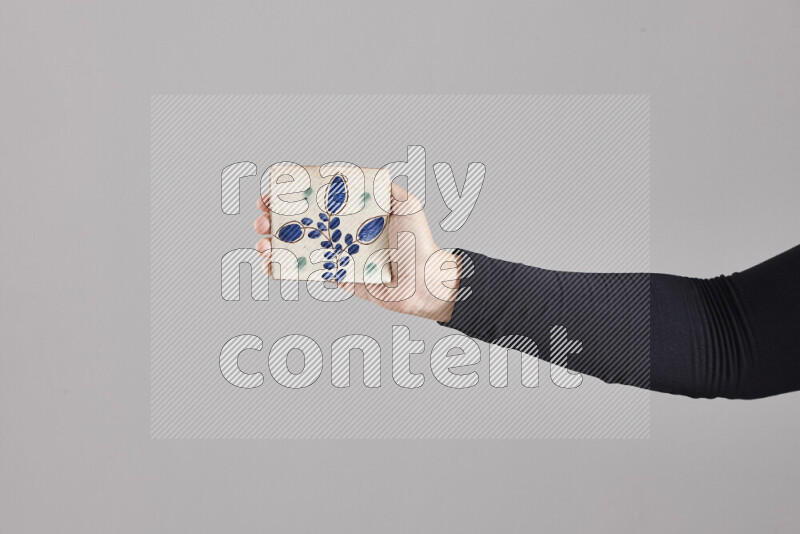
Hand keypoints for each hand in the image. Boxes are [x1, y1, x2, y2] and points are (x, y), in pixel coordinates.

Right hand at [254, 183, 459, 321]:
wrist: (427, 281)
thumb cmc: (420, 242)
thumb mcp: (407, 206)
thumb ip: (389, 189)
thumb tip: (368, 174)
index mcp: (353, 213)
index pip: (316, 200)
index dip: (291, 197)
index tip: (272, 195)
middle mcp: (342, 233)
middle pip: (300, 223)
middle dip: (275, 221)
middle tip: (263, 221)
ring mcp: (338, 255)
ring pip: (298, 248)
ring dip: (273, 244)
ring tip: (263, 244)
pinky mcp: (339, 278)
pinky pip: (308, 273)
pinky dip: (285, 270)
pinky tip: (271, 265)